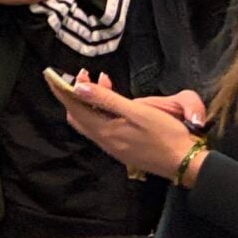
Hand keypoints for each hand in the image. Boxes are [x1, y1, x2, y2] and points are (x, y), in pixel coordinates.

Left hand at [59, 74, 200, 180]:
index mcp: (104, 130)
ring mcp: (112, 145)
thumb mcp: (137, 112)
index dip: (62, 90)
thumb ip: (106, 99)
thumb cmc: (165, 135)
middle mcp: (103, 140)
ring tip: (100, 80)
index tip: (51, 74)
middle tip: (83, 74)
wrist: (185, 163)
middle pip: (77, 114)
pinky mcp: (122, 147)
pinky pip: (102, 126)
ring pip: (89, 120)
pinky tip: (113, 101)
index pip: (74, 107)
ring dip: (89, 100)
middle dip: (75, 93)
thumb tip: (78, 87)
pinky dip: (100, 110)